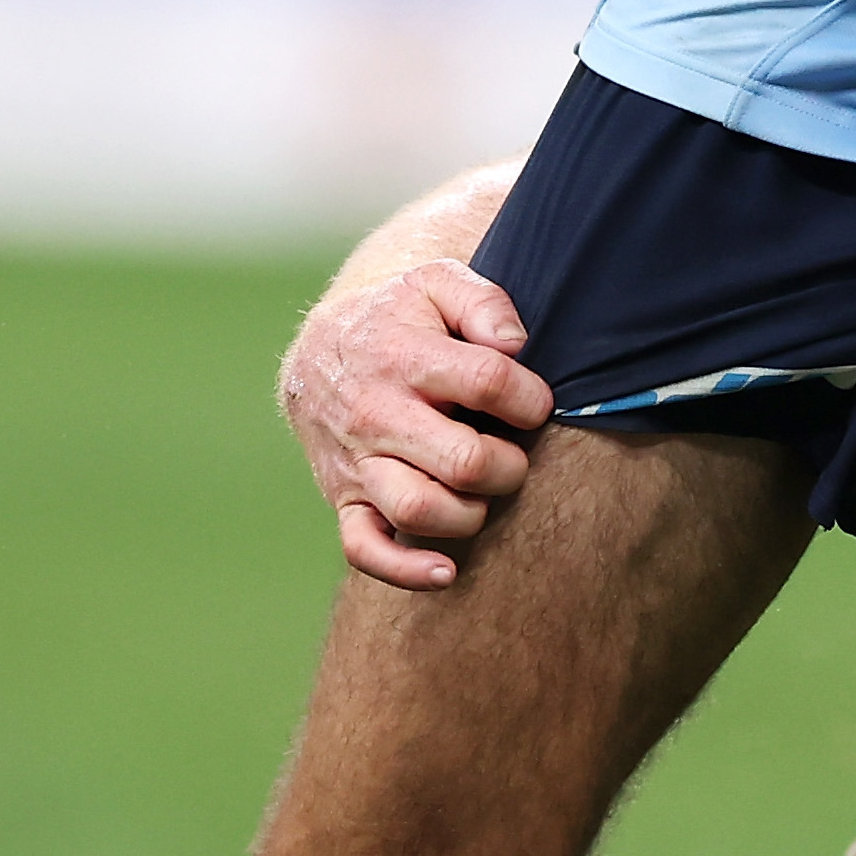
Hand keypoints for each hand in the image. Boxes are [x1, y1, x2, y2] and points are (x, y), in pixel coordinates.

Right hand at [279, 258, 554, 588]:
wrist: (321, 352)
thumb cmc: (401, 319)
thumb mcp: (436, 283)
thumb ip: (484, 302)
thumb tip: (516, 344)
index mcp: (404, 355)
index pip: (488, 383)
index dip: (530, 399)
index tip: (534, 404)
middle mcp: (377, 413)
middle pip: (465, 461)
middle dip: (509, 464)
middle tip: (511, 453)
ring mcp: (358, 462)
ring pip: (422, 510)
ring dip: (471, 512)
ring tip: (479, 491)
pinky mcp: (345, 499)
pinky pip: (366, 549)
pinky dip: (406, 570)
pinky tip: (446, 572)